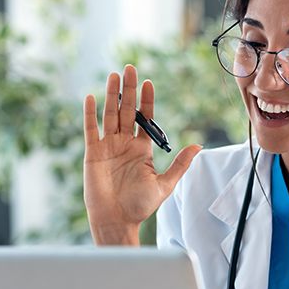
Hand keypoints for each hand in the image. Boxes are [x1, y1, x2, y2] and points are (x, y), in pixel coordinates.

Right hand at [83, 65, 201, 244]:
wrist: (117, 220)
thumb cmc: (139, 206)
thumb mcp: (165, 184)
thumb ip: (179, 164)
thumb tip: (198, 146)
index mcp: (141, 149)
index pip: (144, 118)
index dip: (147, 100)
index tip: (149, 83)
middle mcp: (124, 144)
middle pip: (126, 110)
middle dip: (129, 89)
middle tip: (130, 68)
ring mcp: (107, 147)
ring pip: (109, 115)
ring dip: (111, 95)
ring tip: (114, 75)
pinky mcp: (92, 153)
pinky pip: (91, 129)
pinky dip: (90, 114)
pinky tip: (91, 97)